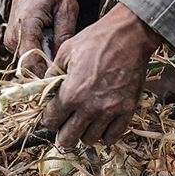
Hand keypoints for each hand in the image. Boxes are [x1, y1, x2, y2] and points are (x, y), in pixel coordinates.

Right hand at [5, 0, 77, 76]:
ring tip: (64, 58)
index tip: (67, 79)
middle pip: (30, 69)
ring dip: (46, 66)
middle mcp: (13, 38)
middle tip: (71, 71)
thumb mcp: (67, 6)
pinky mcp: (15, 43)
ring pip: (29, 66)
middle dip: (49, 73)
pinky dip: (42, 59)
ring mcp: (11, 42)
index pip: (32, 64)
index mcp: (26, 27)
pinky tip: (55, 51)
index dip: (48, 76)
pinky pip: (29, 58)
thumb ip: (65, 33)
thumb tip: (64, 60)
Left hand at [42, 3, 162, 146]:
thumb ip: (52, 74)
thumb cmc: (96, 40)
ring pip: (90, 140)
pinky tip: (101, 125)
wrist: (129, 35)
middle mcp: (89, 107)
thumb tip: (45, 88)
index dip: (48, 119)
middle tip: (64, 128)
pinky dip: (105, 135)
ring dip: (83, 134)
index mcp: (71, 93)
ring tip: (84, 124)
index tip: (51, 115)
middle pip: (68, 139)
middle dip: (62, 135)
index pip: (51, 122)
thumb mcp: (65, 52)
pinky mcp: (127, 110)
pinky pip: (113, 136)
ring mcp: (110, 111)